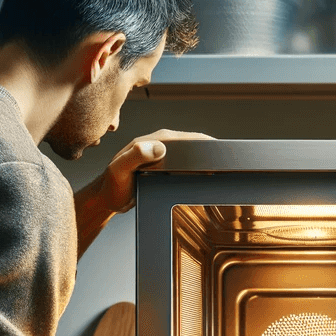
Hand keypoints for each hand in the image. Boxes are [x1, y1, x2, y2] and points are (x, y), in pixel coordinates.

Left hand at [96, 129, 214, 214]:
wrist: (107, 198)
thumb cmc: (112, 186)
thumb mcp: (120, 170)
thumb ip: (135, 155)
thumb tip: (159, 147)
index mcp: (152, 141)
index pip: (186, 138)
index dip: (204, 144)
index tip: (219, 152)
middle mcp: (159, 144)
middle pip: (193, 144)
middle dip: (210, 151)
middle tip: (228, 162)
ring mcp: (163, 155)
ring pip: (191, 153)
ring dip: (205, 160)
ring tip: (222, 169)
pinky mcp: (164, 166)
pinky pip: (185, 163)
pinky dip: (197, 168)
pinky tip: (205, 175)